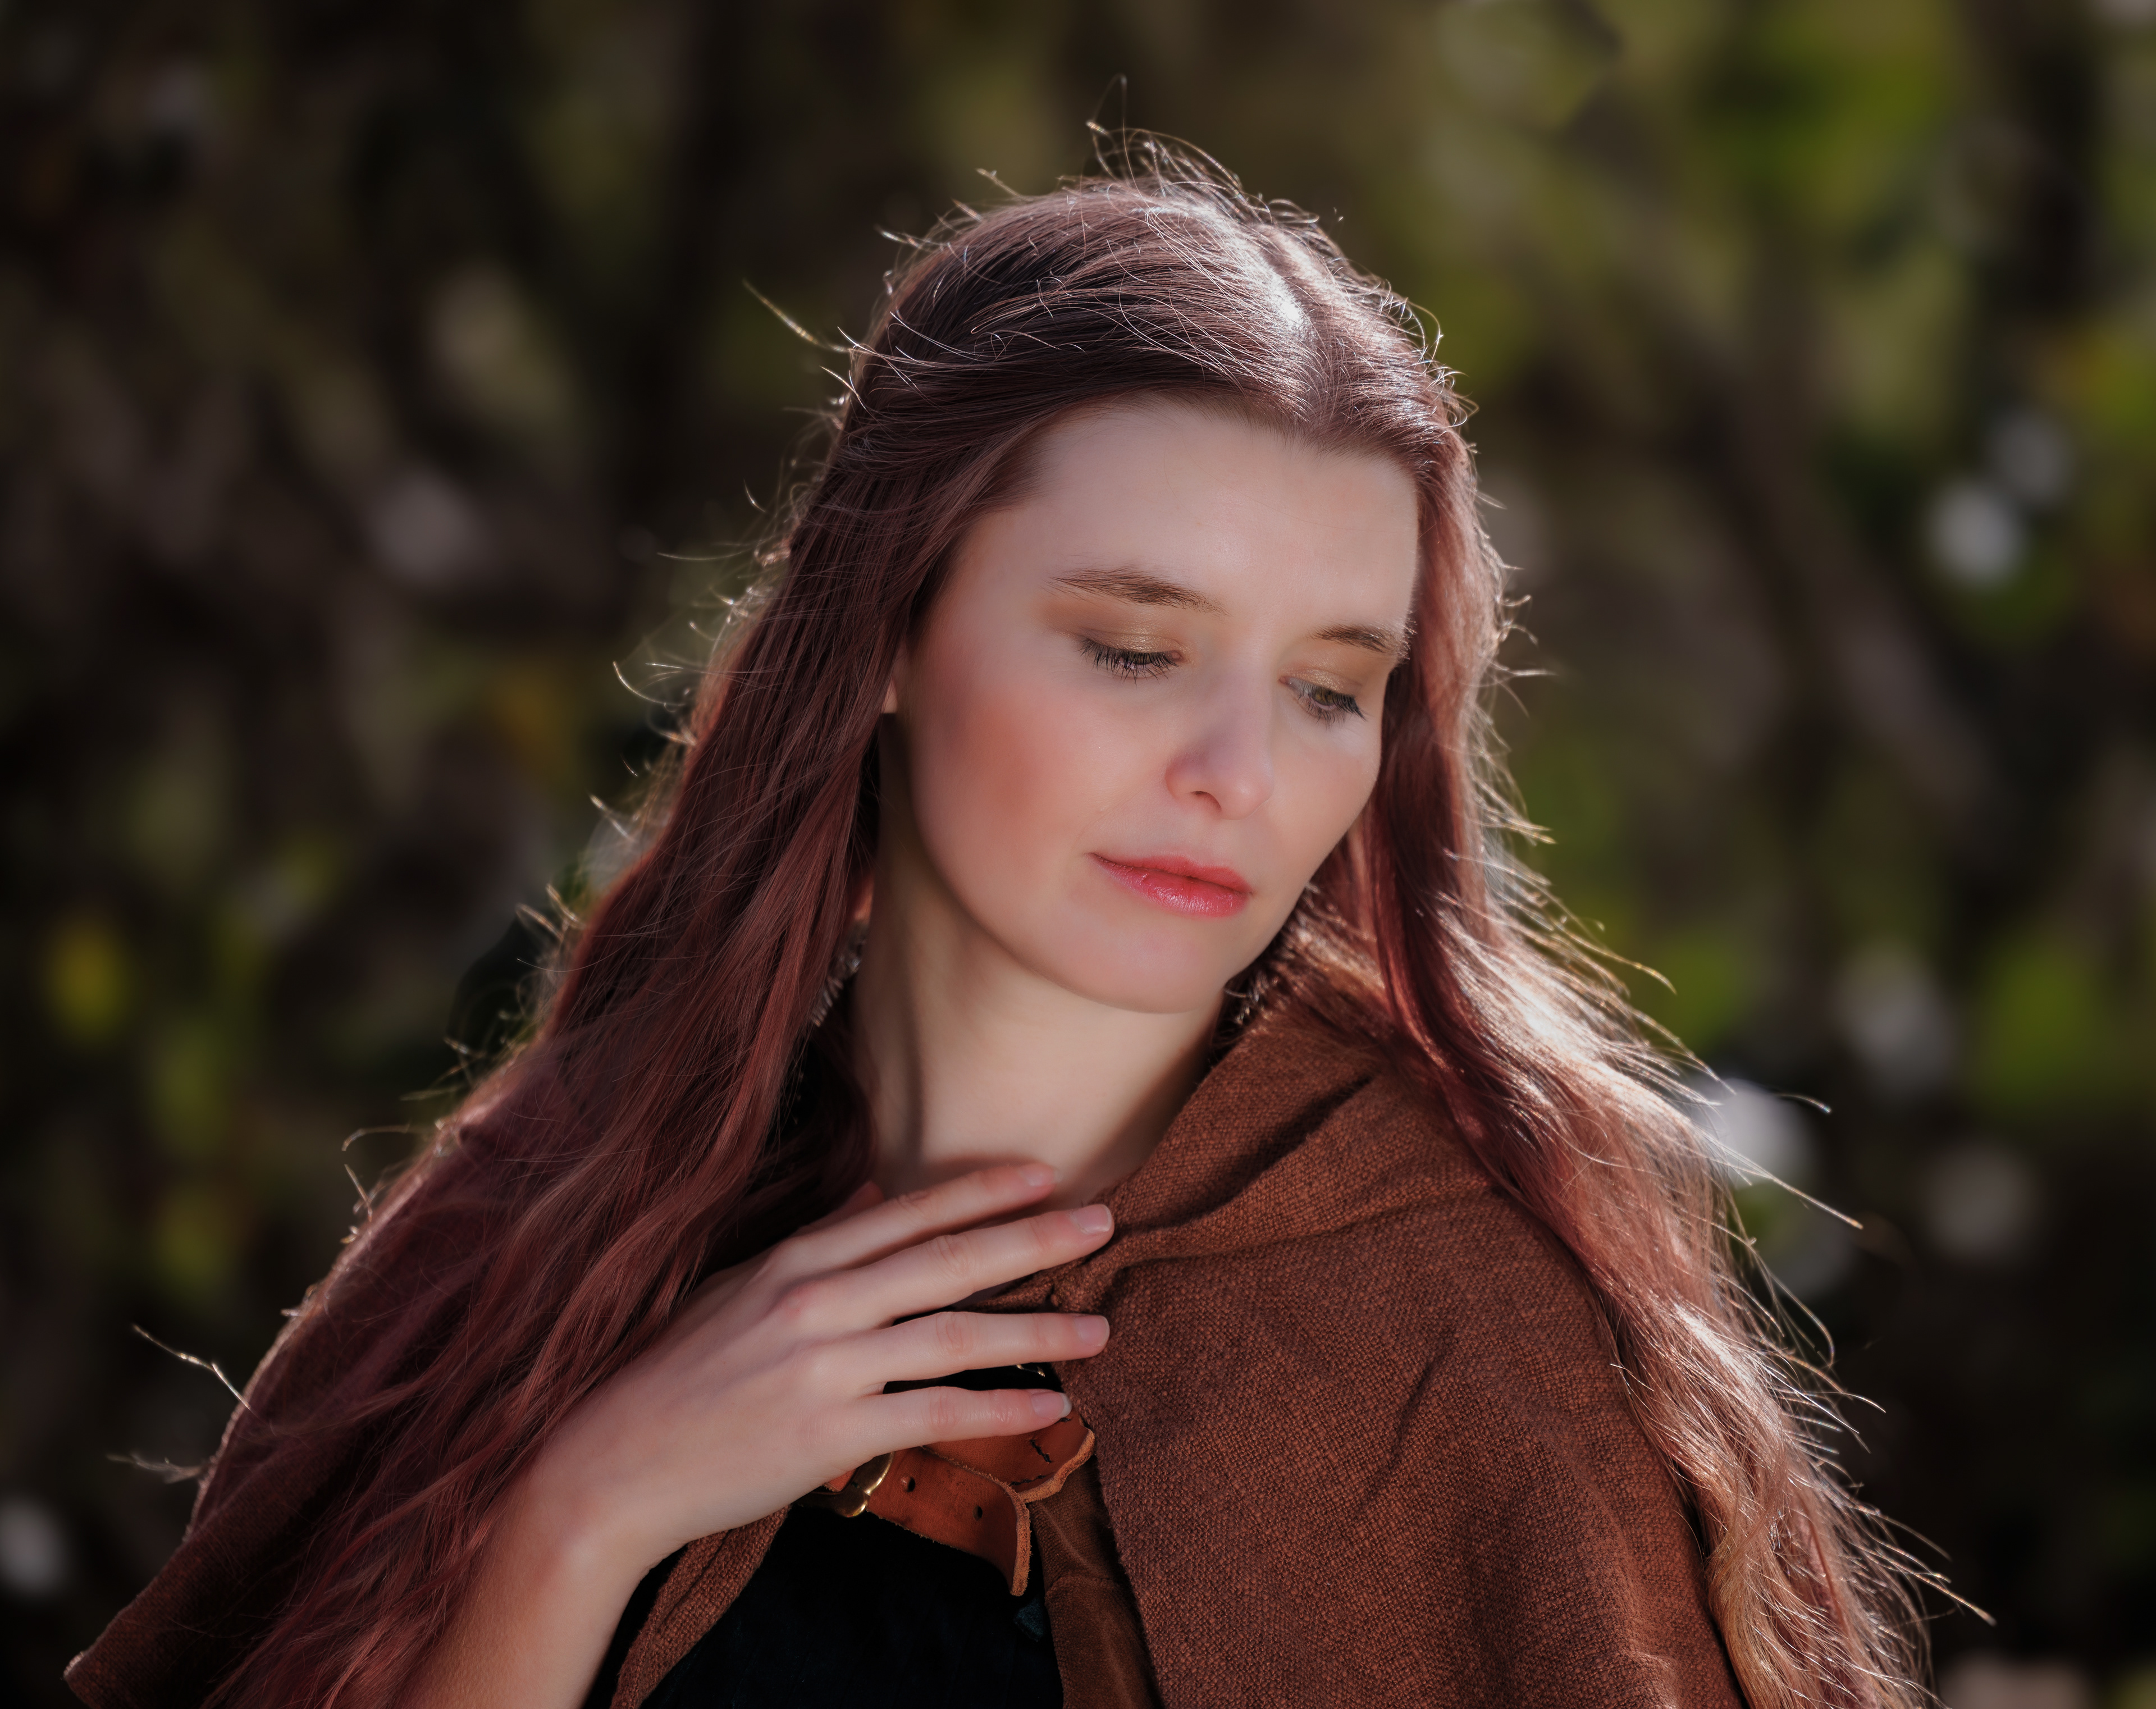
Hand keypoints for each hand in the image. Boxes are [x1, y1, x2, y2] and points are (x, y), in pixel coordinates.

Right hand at [521, 1162, 1112, 1575]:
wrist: (607, 1464)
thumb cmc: (671, 1373)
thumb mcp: (735, 1286)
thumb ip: (811, 1241)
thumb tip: (867, 1198)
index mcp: (795, 1260)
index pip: (906, 1214)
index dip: (979, 1191)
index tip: (1043, 1174)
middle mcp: (816, 1302)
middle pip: (946, 1262)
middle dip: (1032, 1239)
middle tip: (1105, 1223)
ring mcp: (823, 1367)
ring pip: (954, 1337)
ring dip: (1036, 1331)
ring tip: (1099, 1328)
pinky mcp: (826, 1435)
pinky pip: (932, 1416)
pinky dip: (997, 1412)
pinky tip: (1050, 1410)